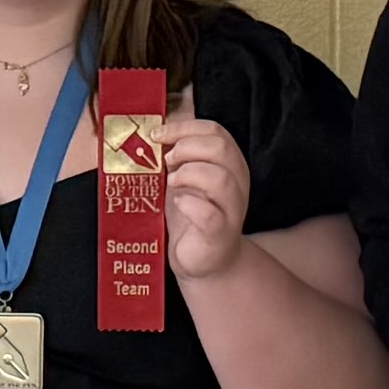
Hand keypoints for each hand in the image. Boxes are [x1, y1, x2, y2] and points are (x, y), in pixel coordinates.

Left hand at [155, 115, 256, 285]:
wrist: (205, 261)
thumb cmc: (192, 216)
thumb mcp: (184, 180)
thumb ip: (176, 158)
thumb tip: (151, 134)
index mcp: (229, 163)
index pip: (215, 131)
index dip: (184, 128)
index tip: (157, 135)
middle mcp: (237, 182)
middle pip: (221, 148)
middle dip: (186, 147)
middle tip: (166, 161)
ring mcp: (231, 209)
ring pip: (220, 179)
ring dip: (188, 174)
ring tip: (170, 182)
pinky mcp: (220, 234)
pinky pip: (210, 215)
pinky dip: (189, 205)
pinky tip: (177, 203)